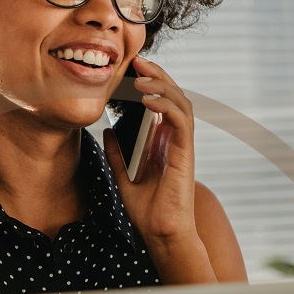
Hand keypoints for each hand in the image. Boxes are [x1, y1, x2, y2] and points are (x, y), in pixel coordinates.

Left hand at [103, 57, 198, 243]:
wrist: (160, 233)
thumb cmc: (147, 209)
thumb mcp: (123, 176)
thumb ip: (117, 153)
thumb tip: (108, 131)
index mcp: (162, 141)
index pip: (160, 102)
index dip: (149, 82)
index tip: (131, 69)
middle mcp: (174, 139)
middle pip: (173, 95)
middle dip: (157, 75)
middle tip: (138, 61)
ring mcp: (181, 145)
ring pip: (180, 102)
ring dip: (162, 86)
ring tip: (141, 77)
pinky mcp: (185, 153)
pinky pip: (180, 121)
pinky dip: (166, 106)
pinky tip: (148, 100)